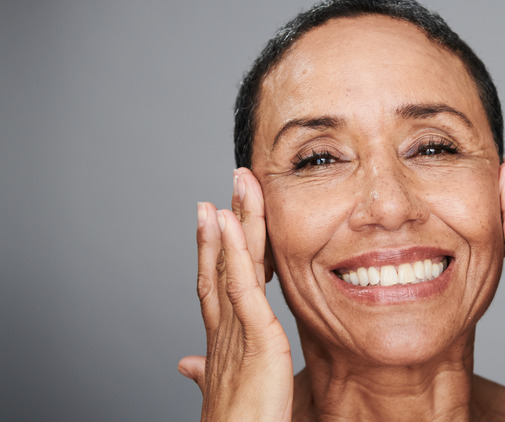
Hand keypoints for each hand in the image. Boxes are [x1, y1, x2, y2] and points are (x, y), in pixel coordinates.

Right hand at [178, 168, 293, 420]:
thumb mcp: (222, 387)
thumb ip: (206, 370)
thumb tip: (188, 366)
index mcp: (224, 334)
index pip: (219, 280)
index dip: (216, 245)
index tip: (217, 213)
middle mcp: (225, 324)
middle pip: (225, 261)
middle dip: (229, 219)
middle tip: (234, 180)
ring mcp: (237, 327)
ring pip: (233, 264)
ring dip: (232, 222)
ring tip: (233, 185)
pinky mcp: (256, 335)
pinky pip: (244, 286)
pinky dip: (235, 252)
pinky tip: (232, 223)